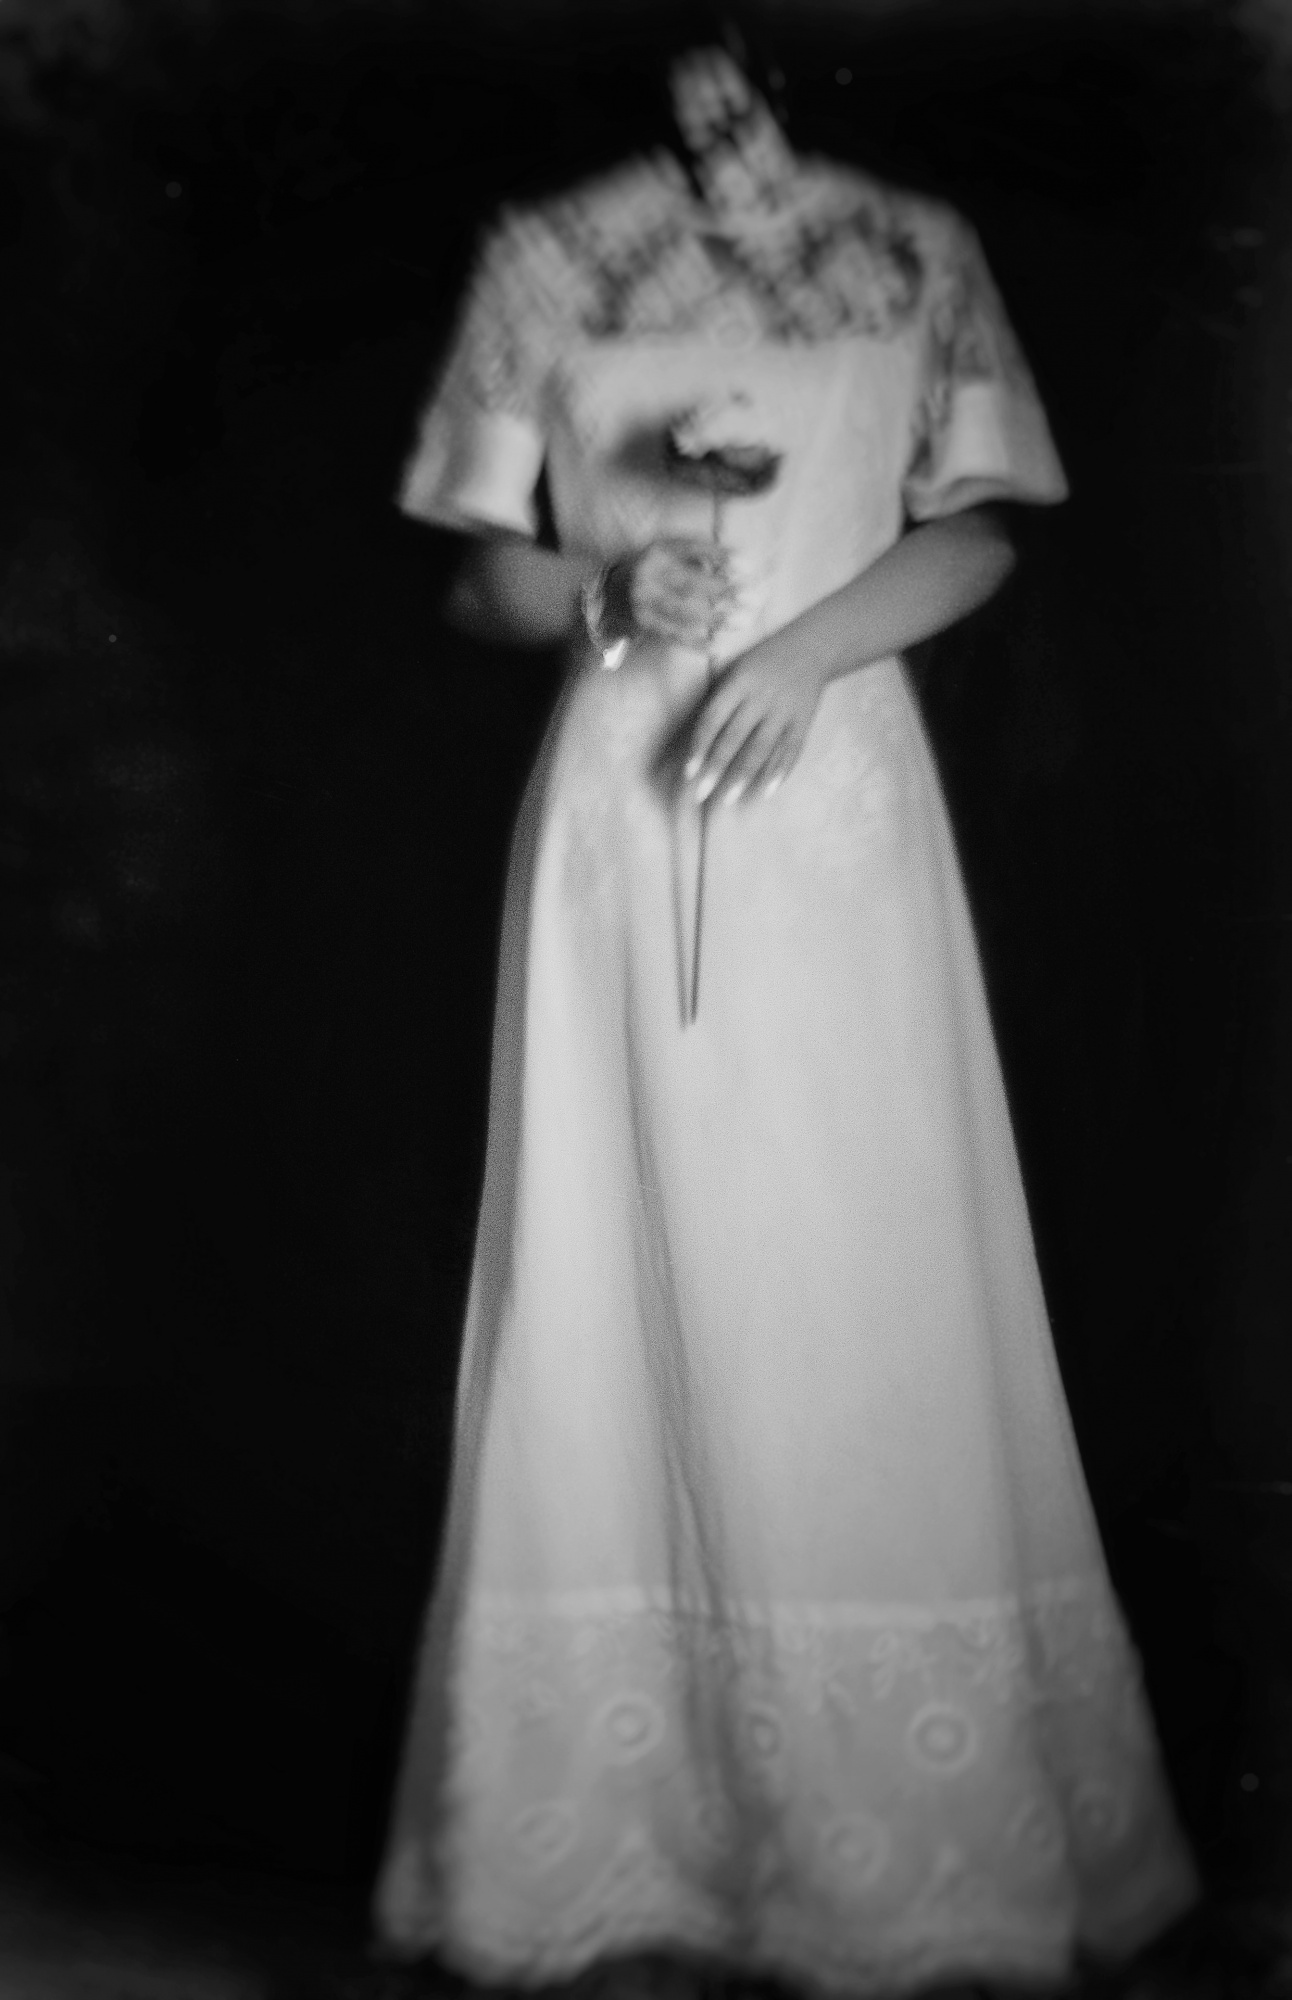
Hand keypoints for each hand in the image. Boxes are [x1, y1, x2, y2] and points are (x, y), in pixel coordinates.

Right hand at [608, 538, 734, 650]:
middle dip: (720, 592)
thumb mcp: (667, 549)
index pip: (691, 552)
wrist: (608, 591)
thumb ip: (697, 551)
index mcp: (655, 553)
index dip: (718, 559)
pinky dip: (695, 643)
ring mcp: (644, 603)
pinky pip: (672, 635)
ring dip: (712, 620)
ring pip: (682, 613)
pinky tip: (715, 646)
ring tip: (737, 621)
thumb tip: (733, 559)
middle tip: (747, 598)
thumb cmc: (649, 567)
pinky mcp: (644, 624)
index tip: (744, 567)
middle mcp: (647, 577)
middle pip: (689, 585)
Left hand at [684, 631, 826, 804]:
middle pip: (735, 738)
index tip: (688, 772)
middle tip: (701, 794)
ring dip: (744, 777)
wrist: (812, 647)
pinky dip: (778, 773)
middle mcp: (761, 697)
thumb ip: (721, 700)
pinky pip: (790, 751)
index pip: (713, 719)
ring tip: (729, 799)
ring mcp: (784, 711)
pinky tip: (765, 792)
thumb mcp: (737, 669)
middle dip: (716, 768)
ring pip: (762, 748)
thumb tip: (698, 742)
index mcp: (739, 682)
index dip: (699, 747)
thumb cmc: (763, 662)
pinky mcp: (804, 721)